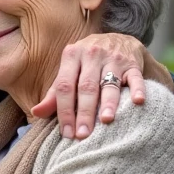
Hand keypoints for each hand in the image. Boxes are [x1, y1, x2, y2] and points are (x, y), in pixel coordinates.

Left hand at [31, 33, 169, 137]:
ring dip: (108, 102)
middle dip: (84, 112)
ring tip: (106, 120)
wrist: (118, 40)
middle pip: (86, 87)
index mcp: (72, 56)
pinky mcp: (133, 63)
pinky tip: (138, 101)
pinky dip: (137, 89)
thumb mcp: (69, 71)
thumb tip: (35, 113)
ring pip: (110, 82)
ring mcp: (114, 57)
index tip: (66, 133)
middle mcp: (92, 54)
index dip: (64, 110)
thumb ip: (55, 93)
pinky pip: (135, 77)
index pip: (65, 86)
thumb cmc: (87, 63)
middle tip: (83, 134)